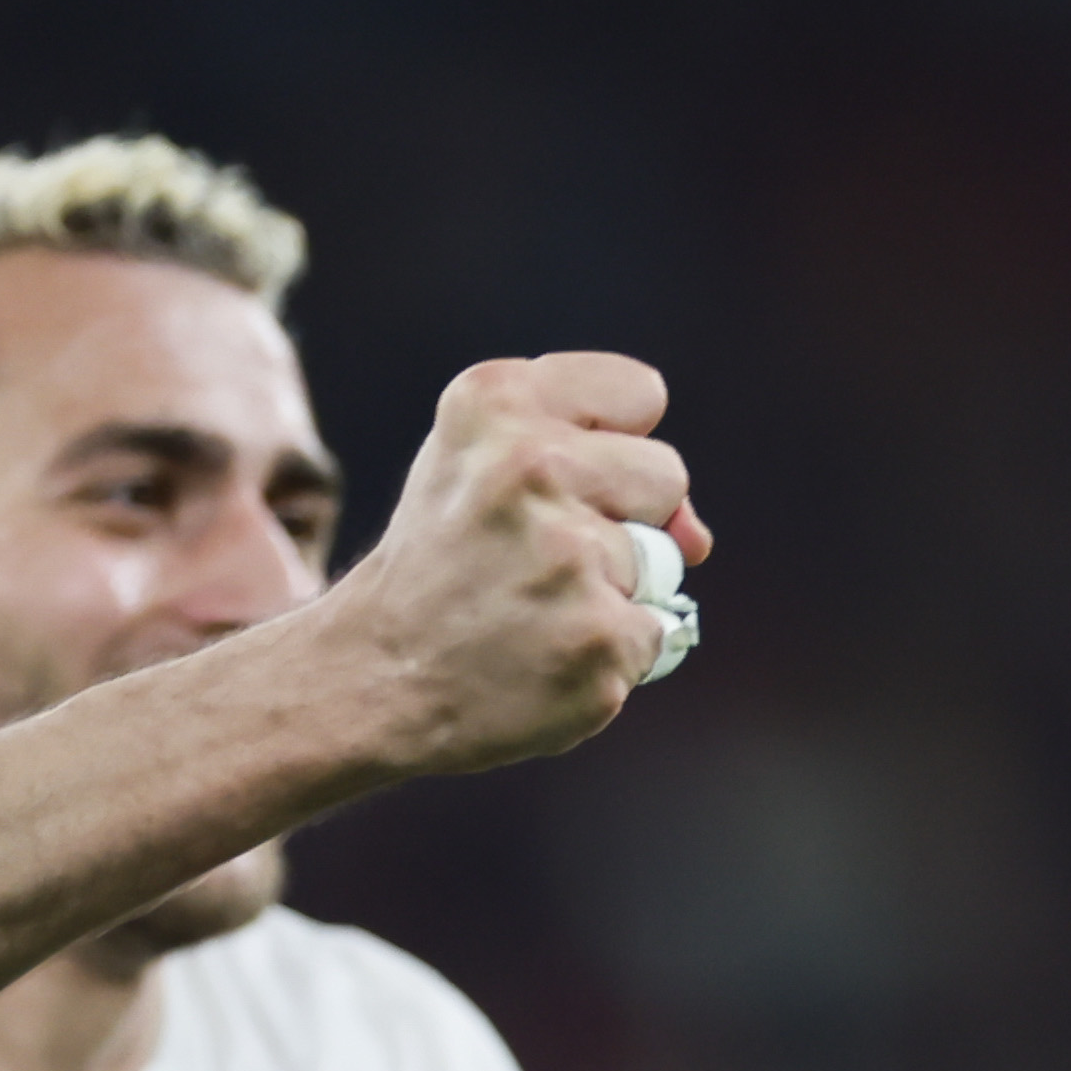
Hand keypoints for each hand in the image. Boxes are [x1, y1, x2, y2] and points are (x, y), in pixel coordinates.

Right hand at [311, 353, 710, 776]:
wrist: (373, 675)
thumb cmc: (444, 563)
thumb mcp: (481, 464)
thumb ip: (597, 459)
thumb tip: (696, 538)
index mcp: (495, 401)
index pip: (642, 394)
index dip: (614, 445)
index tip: (555, 481)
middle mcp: (529, 465)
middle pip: (667, 474)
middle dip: (625, 518)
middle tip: (536, 557)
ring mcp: (566, 556)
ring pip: (663, 563)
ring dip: (613, 592)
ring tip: (531, 611)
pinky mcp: (596, 637)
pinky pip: (655, 633)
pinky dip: (610, 654)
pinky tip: (542, 657)